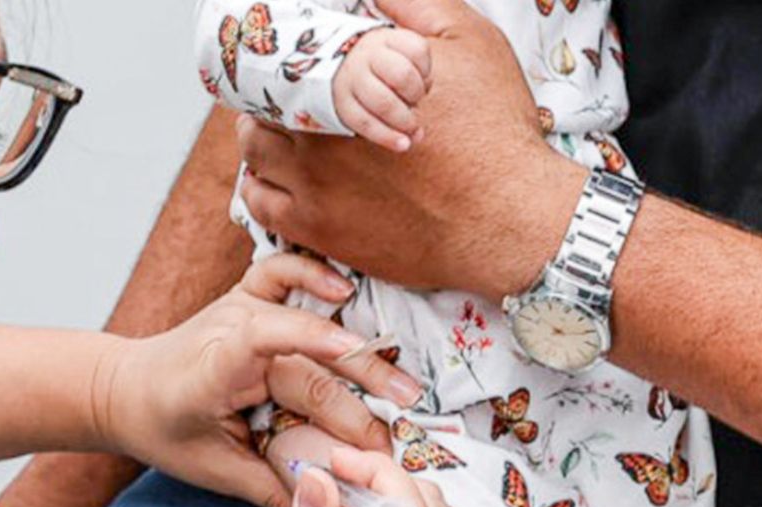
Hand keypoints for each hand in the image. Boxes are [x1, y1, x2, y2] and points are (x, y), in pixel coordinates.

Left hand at [97, 254, 422, 506]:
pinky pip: (283, 272)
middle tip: (404, 425)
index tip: (351, 359)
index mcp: (215, 370)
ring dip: (358, 347)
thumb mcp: (214, 470)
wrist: (125, 389)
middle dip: (360, 398)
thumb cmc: (165, 429)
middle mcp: (230, 330)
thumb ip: (273, 489)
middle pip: (307, 361)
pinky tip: (347, 290)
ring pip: (308, 317)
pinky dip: (314, 273)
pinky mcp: (247, 298)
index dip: (308, 345)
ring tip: (402, 382)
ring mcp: (239, 307)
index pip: (263, 344)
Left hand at [237, 0, 582, 298]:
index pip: (288, 57)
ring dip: (261, 135)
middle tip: (285, 93)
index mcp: (349, 83)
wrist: (507, 219)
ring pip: (254, 151)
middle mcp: (320, 134)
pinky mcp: (318, 229)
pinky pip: (259, 203)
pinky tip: (277, 175)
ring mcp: (314, 185)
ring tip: (279, 130)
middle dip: (271, 93)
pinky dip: (257, 184)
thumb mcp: (469, 42)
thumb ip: (413, 5)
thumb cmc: (495, 131)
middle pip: (263, 102)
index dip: (284, 54)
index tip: (292, 56)